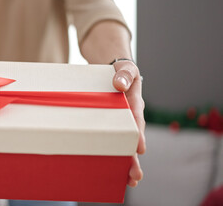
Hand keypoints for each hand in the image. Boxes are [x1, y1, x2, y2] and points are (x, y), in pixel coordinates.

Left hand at [112, 60, 145, 186]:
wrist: (115, 73)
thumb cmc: (121, 72)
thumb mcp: (124, 69)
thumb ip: (124, 74)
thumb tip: (119, 84)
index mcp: (133, 103)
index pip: (136, 119)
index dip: (138, 134)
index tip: (139, 149)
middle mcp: (130, 117)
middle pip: (132, 139)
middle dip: (134, 158)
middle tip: (136, 176)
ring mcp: (121, 123)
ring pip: (124, 144)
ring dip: (126, 162)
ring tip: (128, 181)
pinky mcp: (111, 126)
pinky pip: (112, 142)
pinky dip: (113, 156)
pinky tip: (110, 171)